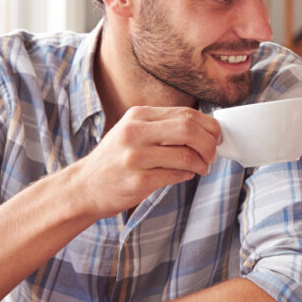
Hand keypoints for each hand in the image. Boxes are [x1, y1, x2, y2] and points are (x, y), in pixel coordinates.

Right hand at [72, 106, 220, 218]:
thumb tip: (206, 130)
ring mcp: (135, 156)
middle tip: (213, 154)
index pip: (186, 114)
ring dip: (201, 163)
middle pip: (188, 129)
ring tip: (202, 167)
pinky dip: (187, 175)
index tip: (217, 136)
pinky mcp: (138, 180)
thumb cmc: (116, 160)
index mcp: (138, 116)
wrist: (84, 187)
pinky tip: (186, 175)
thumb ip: (164, 127)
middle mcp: (135, 132)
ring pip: (186, 154)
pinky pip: (175, 175)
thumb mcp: (133, 132)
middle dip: (209, 143)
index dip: (209, 125)